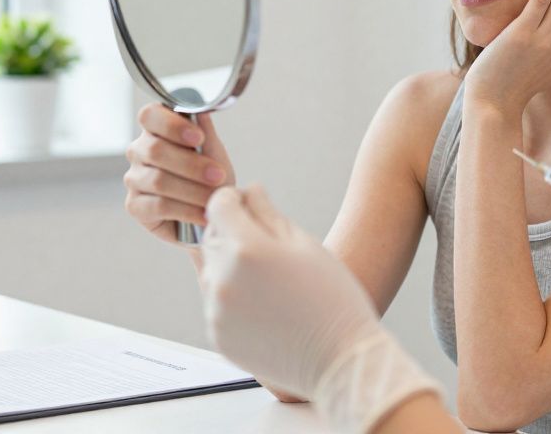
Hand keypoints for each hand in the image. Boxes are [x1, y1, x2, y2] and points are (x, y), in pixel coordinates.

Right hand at [123, 104, 236, 244]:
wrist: (213, 214)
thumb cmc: (211, 178)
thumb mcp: (214, 153)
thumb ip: (206, 131)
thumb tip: (201, 109)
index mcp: (156, 130)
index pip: (150, 115)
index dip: (172, 124)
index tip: (199, 138)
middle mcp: (139, 151)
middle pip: (155, 150)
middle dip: (191, 164)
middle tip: (217, 175)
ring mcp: (134, 179)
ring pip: (158, 180)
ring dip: (192, 189)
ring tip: (214, 197)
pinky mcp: (135, 206)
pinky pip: (158, 206)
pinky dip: (187, 210)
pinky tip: (203, 214)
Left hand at [201, 185, 440, 431]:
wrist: (339, 358)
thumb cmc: (331, 297)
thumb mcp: (304, 244)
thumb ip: (268, 213)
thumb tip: (248, 191)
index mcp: (246, 249)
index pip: (217, 204)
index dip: (233, 199)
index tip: (249, 206)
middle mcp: (223, 279)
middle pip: (210, 237)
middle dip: (231, 232)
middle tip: (265, 245)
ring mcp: (216, 311)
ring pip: (210, 271)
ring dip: (229, 266)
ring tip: (269, 280)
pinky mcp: (217, 336)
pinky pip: (215, 304)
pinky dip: (232, 298)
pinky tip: (265, 305)